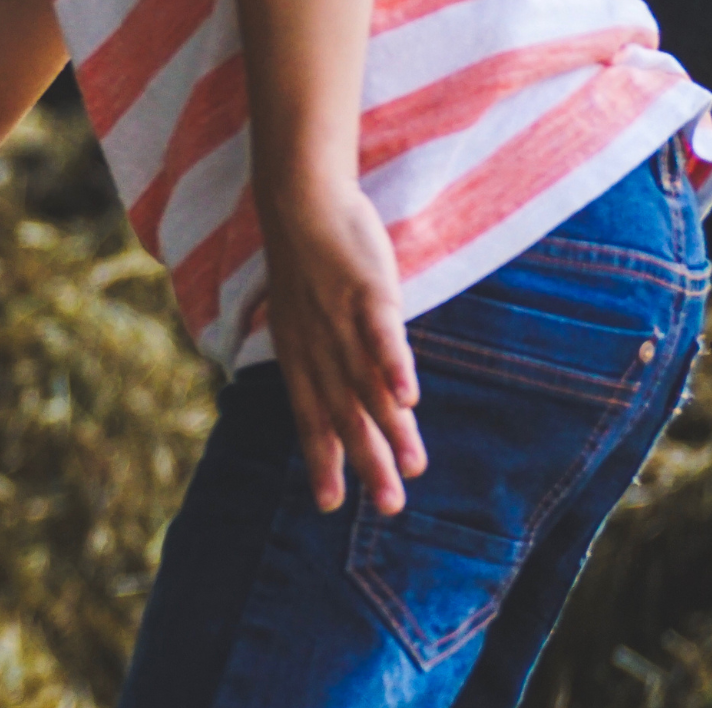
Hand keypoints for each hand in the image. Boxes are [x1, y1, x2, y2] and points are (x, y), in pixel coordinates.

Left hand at [260, 176, 426, 515]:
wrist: (298, 202)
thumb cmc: (308, 264)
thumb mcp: (303, 318)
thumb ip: (324, 359)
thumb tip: (347, 393)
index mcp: (299, 356)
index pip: (311, 418)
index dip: (322, 460)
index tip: (332, 506)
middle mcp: (317, 347)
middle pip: (345, 413)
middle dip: (366, 463)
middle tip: (391, 508)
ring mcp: (341, 321)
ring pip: (367, 384)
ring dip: (390, 428)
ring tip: (412, 469)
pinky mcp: (367, 293)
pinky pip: (380, 334)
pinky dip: (393, 365)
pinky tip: (409, 397)